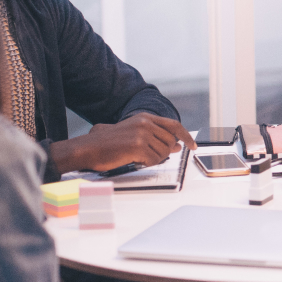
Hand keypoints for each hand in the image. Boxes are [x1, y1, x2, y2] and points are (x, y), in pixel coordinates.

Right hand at [49, 114, 196, 174]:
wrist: (88, 148)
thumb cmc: (108, 143)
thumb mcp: (134, 133)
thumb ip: (156, 136)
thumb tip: (177, 145)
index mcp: (145, 117)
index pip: (174, 125)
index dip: (186, 136)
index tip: (193, 145)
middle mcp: (145, 123)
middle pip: (170, 142)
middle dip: (164, 152)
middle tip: (149, 156)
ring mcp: (142, 134)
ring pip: (163, 153)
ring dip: (154, 159)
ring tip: (138, 157)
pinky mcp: (138, 146)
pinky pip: (154, 160)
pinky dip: (147, 164)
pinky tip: (135, 160)